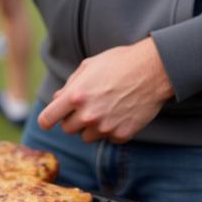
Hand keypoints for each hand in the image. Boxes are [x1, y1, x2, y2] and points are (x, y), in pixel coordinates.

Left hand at [37, 38, 173, 143]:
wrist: (153, 70)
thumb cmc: (119, 63)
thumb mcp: (90, 66)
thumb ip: (70, 84)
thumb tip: (57, 99)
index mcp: (75, 96)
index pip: (47, 119)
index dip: (47, 120)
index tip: (50, 119)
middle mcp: (88, 115)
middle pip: (68, 129)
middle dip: (73, 118)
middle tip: (87, 105)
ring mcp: (105, 127)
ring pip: (87, 137)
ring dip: (92, 126)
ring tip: (106, 108)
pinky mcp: (122, 135)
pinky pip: (108, 139)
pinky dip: (112, 130)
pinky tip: (121, 113)